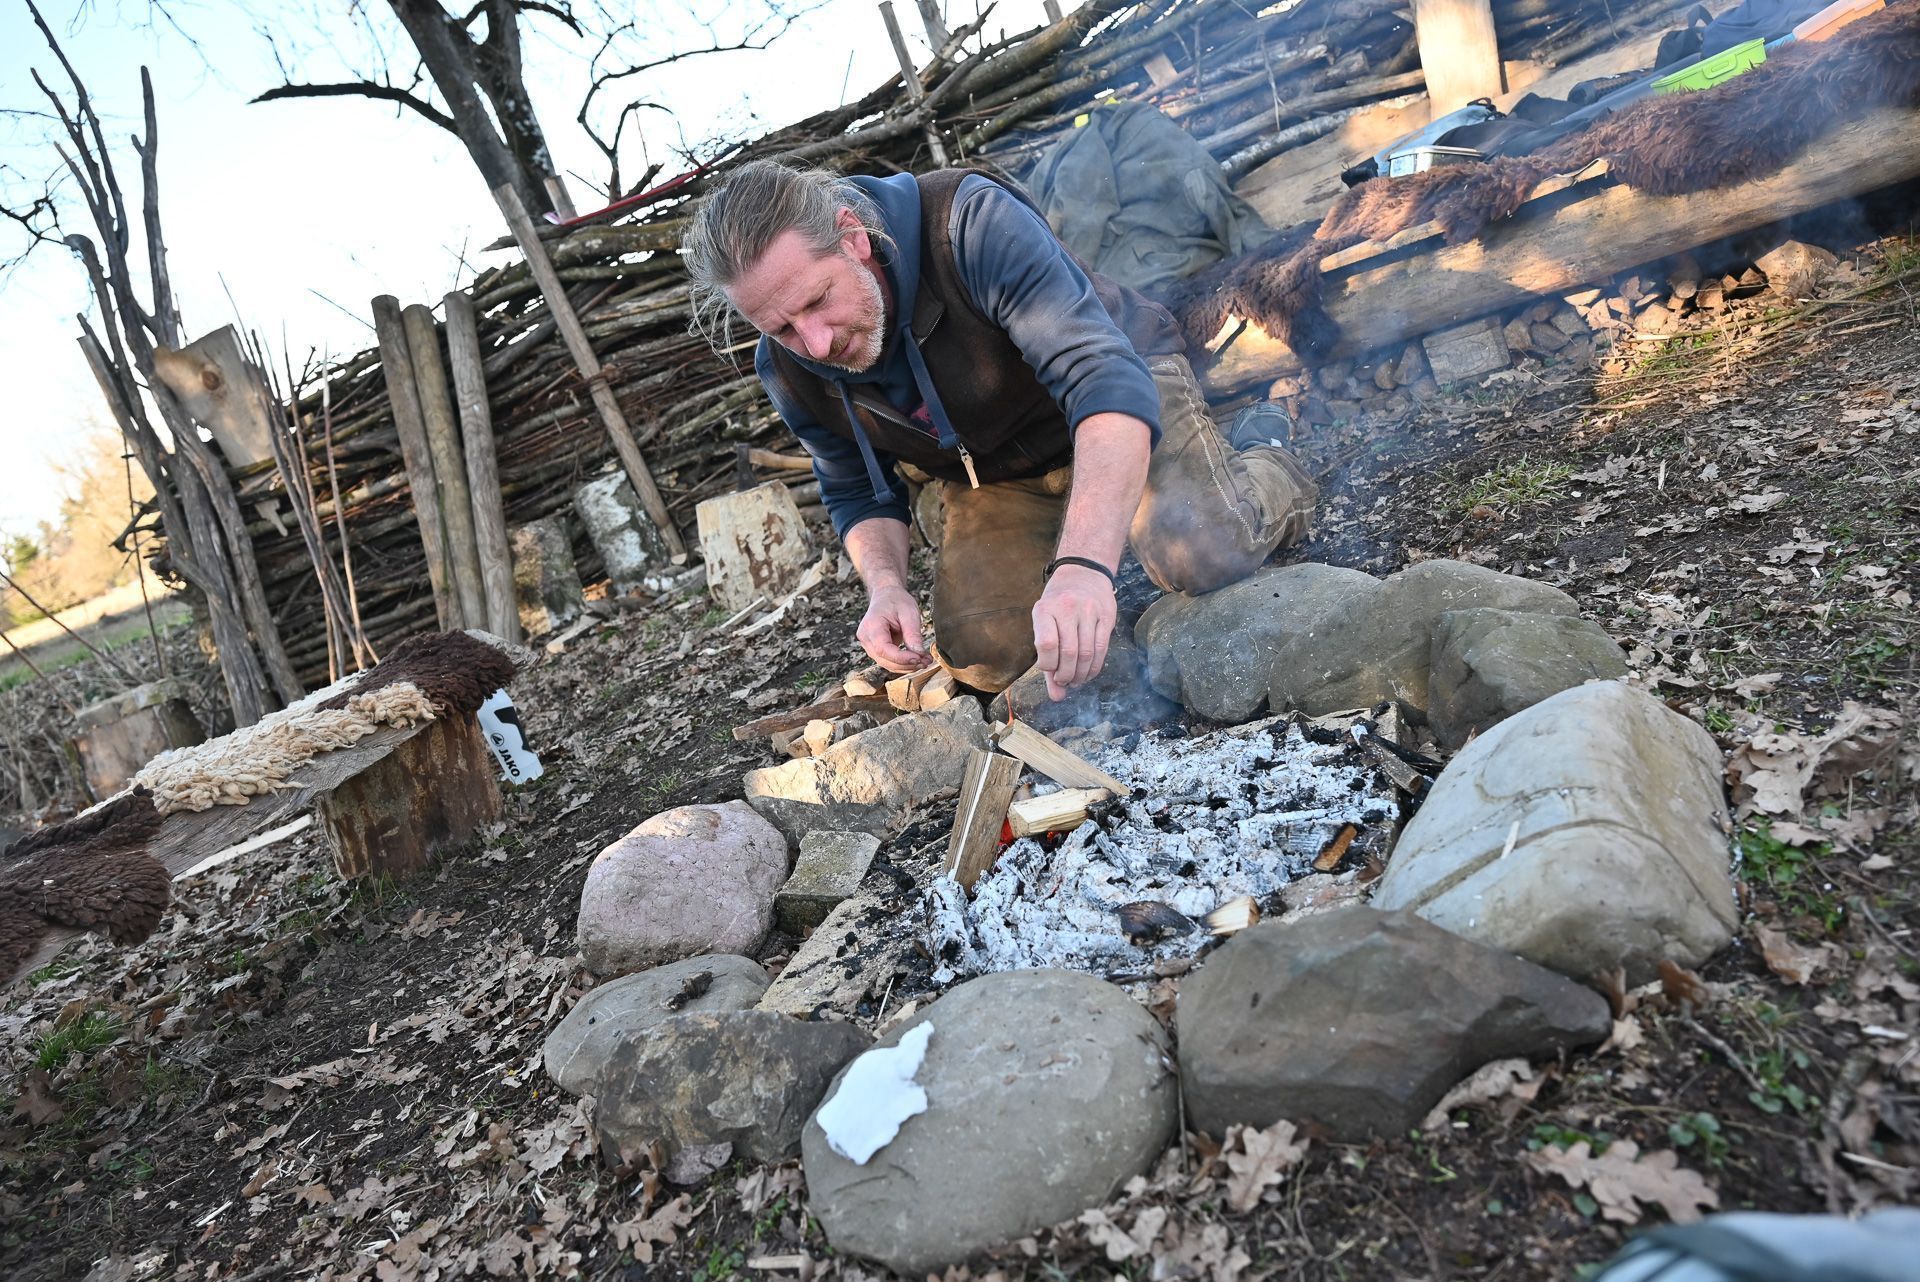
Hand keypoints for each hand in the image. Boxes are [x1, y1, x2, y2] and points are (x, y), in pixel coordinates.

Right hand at [857, 584, 930, 672]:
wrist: (886, 595)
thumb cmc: (897, 601)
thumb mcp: (909, 613)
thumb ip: (913, 634)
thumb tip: (919, 654)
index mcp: (871, 626)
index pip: (883, 649)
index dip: (901, 658)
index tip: (919, 658)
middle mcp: (866, 637)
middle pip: (884, 659)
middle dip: (906, 664)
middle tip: (926, 662)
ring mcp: (868, 644)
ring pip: (886, 663)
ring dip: (906, 666)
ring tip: (925, 661)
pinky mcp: (874, 648)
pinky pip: (888, 660)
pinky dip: (903, 663)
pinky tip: (917, 660)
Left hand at [1031, 565, 1114, 700]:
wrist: (1083, 573)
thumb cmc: (1058, 604)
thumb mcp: (1045, 624)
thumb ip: (1048, 661)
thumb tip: (1056, 697)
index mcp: (1045, 609)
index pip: (1046, 645)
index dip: (1049, 666)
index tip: (1050, 670)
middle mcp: (1067, 608)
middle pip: (1069, 653)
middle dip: (1067, 676)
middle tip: (1065, 682)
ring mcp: (1088, 611)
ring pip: (1087, 653)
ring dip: (1081, 674)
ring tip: (1076, 680)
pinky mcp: (1106, 616)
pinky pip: (1102, 648)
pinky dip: (1095, 667)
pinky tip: (1088, 673)